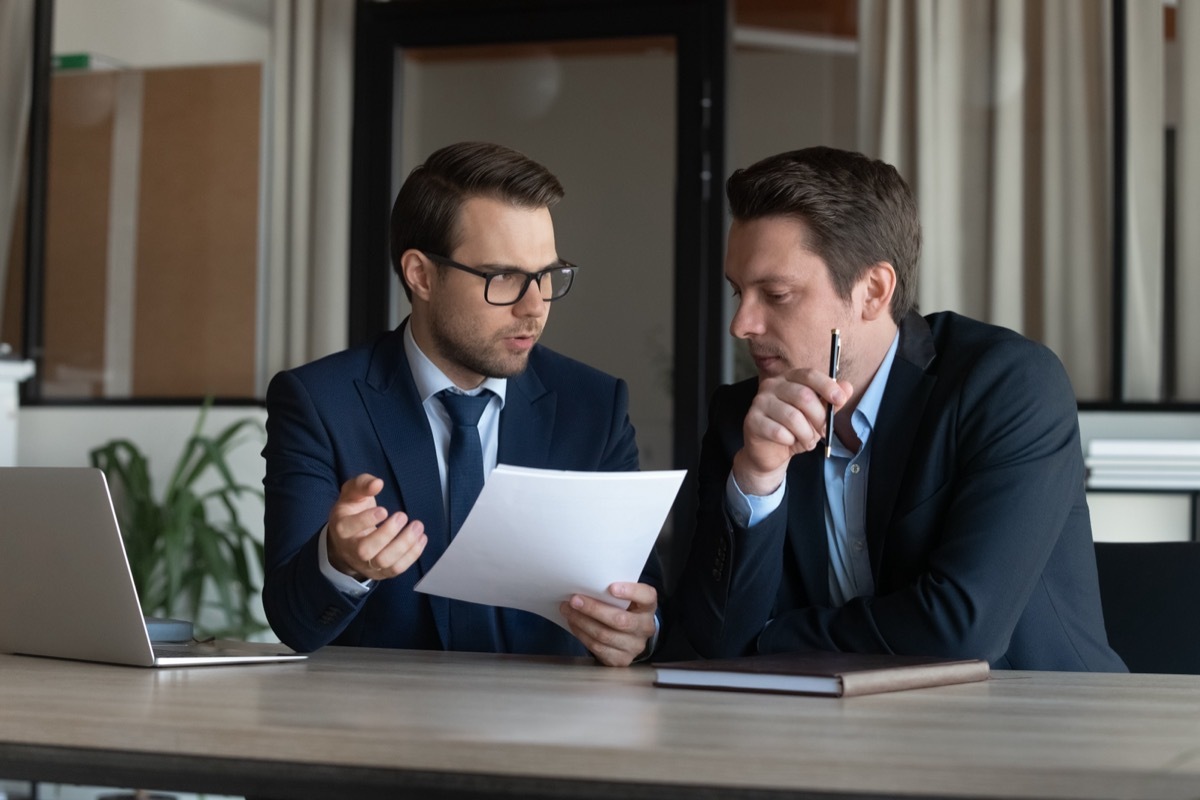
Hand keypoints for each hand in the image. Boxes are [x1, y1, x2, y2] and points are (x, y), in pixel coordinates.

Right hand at [326, 473, 426, 580]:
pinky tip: (421, 539)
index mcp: (341, 528)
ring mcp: (365, 564)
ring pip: (383, 562)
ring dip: (404, 545)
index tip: (384, 510)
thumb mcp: (352, 493)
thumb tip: (378, 483)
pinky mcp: (380, 572)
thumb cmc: (352, 512)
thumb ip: (362, 484)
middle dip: (387, 534)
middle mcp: (350, 550)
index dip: (366, 520)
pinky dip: (412, 555)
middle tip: (403, 516)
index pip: (348, 528)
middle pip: (365, 550)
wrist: (346, 541)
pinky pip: (396, 569)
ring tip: (418, 527)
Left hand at [559, 582, 657, 666]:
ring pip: (604, 635)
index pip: (646, 596)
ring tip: (568, 610)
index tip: (611, 587)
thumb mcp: (626, 599)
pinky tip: (574, 624)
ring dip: (582, 622)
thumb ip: (613, 592)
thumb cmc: (623, 610)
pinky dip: (582, 634)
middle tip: (575, 600)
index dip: (630, 592)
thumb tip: (585, 585)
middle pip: (620, 620)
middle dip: (593, 609)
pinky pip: (598, 647)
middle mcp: (645, 627)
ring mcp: (634, 646)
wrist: (630, 636)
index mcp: (648, 607)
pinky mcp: (622, 659)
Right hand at [732, 369, 852, 495]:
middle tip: (823, 431)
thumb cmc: (794, 430)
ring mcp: (759, 402)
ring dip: (806, 434)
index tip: (840, 400)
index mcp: (789, 378)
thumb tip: (847, 387)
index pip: (809, 375)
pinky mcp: (752, 420)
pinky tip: (788, 442)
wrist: (770, 452)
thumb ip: (831, 402)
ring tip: (807, 441)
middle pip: (803, 396)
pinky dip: (790, 441)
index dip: (827, 386)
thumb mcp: (817, 416)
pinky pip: (779, 432)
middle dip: (819, 418)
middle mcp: (772, 385)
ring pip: (792, 417)